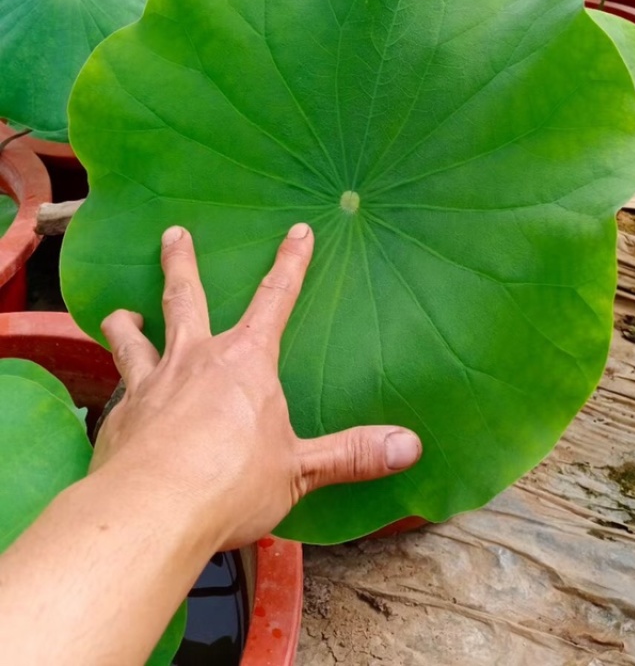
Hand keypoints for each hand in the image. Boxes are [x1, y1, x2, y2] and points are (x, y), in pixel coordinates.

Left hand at [92, 223, 421, 549]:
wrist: (148, 513)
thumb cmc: (229, 485)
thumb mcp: (300, 470)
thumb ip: (352, 454)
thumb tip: (411, 445)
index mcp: (245, 362)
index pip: (275, 298)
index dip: (290, 263)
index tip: (298, 231)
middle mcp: (194, 360)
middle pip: (185, 297)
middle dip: (182, 262)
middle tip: (173, 233)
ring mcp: (150, 385)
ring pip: (134, 339)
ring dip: (127, 322)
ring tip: (121, 312)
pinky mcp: (118, 418)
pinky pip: (115, 392)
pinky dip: (116, 389)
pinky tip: (114, 403)